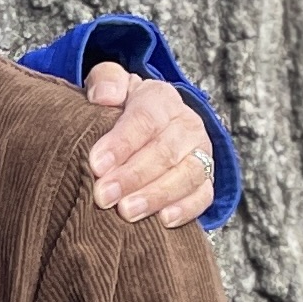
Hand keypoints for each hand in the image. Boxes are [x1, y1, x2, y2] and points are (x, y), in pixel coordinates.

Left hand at [80, 61, 222, 227]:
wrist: (147, 128)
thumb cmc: (120, 110)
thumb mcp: (111, 86)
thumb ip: (105, 81)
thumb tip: (103, 96)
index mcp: (161, 99)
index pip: (145, 119)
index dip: (122, 143)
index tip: (96, 165)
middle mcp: (186, 124)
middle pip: (165, 151)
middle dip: (133, 176)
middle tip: (104, 196)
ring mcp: (200, 153)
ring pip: (187, 174)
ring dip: (156, 195)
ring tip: (127, 212)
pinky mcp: (206, 180)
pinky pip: (203, 196)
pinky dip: (186, 209)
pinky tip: (163, 221)